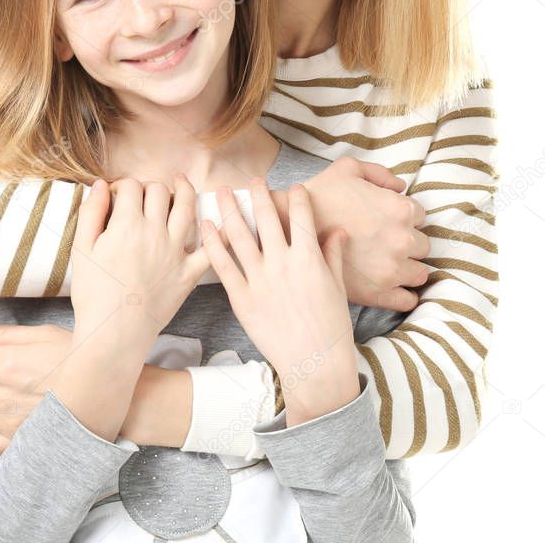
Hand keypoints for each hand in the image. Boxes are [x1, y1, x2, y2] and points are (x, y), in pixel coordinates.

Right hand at [70, 175, 210, 357]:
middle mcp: (155, 232)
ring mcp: (176, 252)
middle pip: (158, 192)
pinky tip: (223, 220)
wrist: (114, 333)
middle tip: (143, 196)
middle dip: (149, 187)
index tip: (119, 193)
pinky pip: (211, 250)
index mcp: (127, 225)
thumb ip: (91, 213)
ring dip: (185, 190)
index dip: (123, 185)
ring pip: (187, 208)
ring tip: (181, 182)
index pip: (132, 187)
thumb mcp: (81, 250)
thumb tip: (101, 185)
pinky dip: (220, 234)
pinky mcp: (189, 274)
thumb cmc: (93, 294)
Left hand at [202, 180, 360, 425]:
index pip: (301, 215)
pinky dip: (213, 243)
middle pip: (266, 217)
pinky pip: (223, 265)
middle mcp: (282, 262)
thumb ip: (332, 255)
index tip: (293, 187)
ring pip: (240, 234)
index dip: (297, 196)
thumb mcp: (337, 287)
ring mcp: (260, 279)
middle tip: (252, 179)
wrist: (314, 365)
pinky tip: (207, 226)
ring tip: (223, 191)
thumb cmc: (331, 328)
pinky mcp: (241, 297)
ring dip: (230, 208)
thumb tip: (337, 231)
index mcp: (309, 257)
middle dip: (258, 193)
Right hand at [302, 156, 431, 309]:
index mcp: (399, 209)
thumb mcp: (347, 168)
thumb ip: (379, 173)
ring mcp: (392, 270)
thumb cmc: (319, 196)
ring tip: (389, 263)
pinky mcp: (379, 293)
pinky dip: (404, 294)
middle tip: (387, 240)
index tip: (390, 219)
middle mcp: (402, 241)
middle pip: (422, 245)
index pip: (420, 215)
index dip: (404, 216)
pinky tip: (392, 286)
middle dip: (408, 242)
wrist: (291, 231)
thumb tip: (400, 187)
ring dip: (409, 267)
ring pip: (419, 273)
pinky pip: (406, 300)